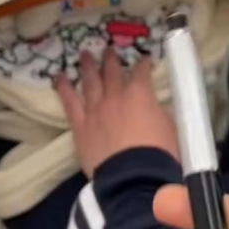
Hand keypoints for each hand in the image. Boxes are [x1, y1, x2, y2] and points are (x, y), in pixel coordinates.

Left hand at [56, 50, 177, 178]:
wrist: (134, 177)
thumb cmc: (160, 154)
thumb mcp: (170, 128)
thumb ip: (158, 112)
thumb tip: (152, 108)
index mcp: (140, 95)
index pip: (141, 73)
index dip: (143, 65)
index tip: (145, 60)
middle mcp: (115, 96)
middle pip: (112, 72)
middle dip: (111, 60)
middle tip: (108, 50)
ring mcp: (95, 110)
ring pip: (90, 82)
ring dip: (87, 67)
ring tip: (84, 54)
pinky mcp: (80, 126)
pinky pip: (69, 103)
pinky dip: (63, 88)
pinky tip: (59, 77)